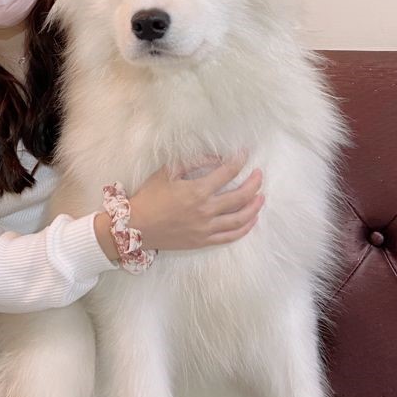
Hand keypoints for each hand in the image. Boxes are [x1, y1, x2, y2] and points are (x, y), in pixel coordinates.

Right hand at [126, 156, 263, 251]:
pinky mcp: (203, 241)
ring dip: (254, 206)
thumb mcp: (168, 172)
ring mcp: (206, 228)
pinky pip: (231, 236)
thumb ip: (193, 162)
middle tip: (259, 174)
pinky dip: (245, 228)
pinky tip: (252, 219)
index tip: (245, 154)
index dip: (238, 161)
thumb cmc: (149, 197)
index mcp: (197, 191)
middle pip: (240, 196)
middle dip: (254, 183)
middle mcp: (206, 211)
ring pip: (240, 219)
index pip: (227, 173)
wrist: (135, 226)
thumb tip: (216, 157)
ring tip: (261, 197)